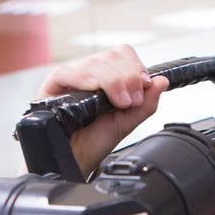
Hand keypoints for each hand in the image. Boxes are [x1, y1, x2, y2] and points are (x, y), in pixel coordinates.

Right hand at [36, 45, 168, 177]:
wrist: (77, 160)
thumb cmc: (96, 142)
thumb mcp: (127, 122)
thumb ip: (146, 104)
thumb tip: (163, 81)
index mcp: (106, 77)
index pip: (122, 54)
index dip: (135, 67)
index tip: (143, 88)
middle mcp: (89, 73)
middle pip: (111, 56)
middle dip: (127, 77)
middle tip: (130, 101)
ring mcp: (71, 78)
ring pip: (93, 62)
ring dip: (111, 81)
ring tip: (117, 103)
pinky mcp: (52, 86)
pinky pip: (66, 72)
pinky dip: (82, 78)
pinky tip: (93, 90)